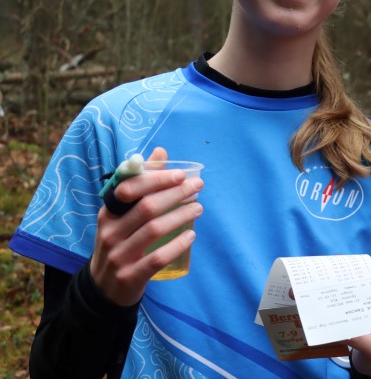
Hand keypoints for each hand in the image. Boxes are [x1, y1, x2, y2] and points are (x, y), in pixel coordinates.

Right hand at [89, 147, 203, 305]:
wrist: (103, 289)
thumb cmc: (119, 243)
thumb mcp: (122, 215)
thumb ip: (141, 183)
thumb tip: (160, 151)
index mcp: (107, 213)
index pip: (129, 189)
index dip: (156, 179)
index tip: (181, 173)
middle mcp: (109, 232)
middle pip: (146, 207)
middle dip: (175, 194)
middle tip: (198, 186)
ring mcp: (118, 256)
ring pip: (154, 230)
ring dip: (180, 216)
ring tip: (198, 207)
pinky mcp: (130, 276)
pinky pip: (157, 258)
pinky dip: (177, 245)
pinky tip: (191, 235)